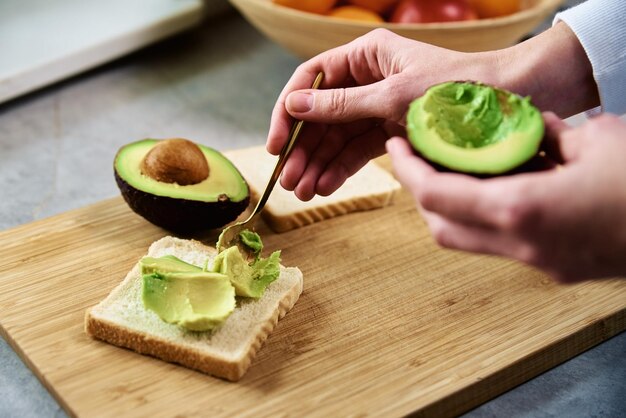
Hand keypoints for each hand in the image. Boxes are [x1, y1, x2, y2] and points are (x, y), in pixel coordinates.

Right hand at [267, 28, 504, 200]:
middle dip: (303, 148)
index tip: (276, 143)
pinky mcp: (390, 131)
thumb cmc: (455, 88)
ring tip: (304, 192)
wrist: (508, 104)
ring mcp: (378, 106)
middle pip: (320, 115)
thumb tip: (293, 106)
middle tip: (288, 181)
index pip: (311, 81)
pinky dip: (342, 168)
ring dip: (319, 164)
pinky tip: (326, 187)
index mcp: (365, 55)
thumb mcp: (392, 96)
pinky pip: (358, 150)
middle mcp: (367, 79)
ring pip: (337, 137)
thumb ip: (341, 104)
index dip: (287, 112)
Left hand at [386, 113, 625, 282]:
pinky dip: (486, 218)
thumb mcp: (597, 140)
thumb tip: (524, 132)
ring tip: (454, 170)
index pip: (438, 196)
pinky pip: (502, 244)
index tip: (399, 146)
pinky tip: (498, 188)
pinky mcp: (556, 268)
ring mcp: (540, 264)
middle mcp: (523, 247)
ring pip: (469, 241)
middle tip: (420, 158)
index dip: (410, 170)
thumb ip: (546, 137)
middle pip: (442, 228)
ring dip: (452, 208)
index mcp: (523, 212)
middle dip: (422, 193)